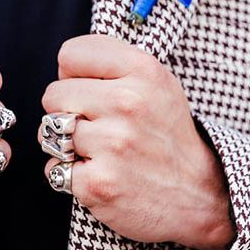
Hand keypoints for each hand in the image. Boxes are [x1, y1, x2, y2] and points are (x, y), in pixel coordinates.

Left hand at [40, 35, 234, 249]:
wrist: (200, 195)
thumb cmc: (167, 135)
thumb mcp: (157, 83)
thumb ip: (113, 64)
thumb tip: (64, 66)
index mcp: (143, 71)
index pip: (70, 55)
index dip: (74, 75)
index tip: (92, 90)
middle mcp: (127, 103)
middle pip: (53, 94)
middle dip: (66, 111)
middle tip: (96, 125)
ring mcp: (112, 145)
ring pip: (49, 132)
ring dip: (65, 144)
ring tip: (97, 151)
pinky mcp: (98, 183)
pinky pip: (53, 167)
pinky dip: (67, 174)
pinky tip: (97, 173)